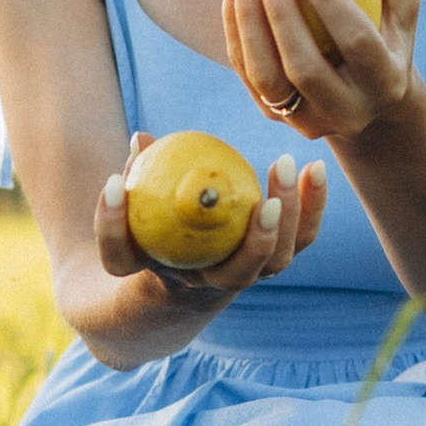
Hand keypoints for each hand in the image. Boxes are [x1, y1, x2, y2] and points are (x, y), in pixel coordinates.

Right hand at [95, 130, 329, 297]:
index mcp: (158, 276)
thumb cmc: (153, 239)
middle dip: (257, 241)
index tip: (113, 185)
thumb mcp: (135, 215)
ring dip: (291, 217)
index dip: (111, 227)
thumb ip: (137, 181)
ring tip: (288, 164)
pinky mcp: (275, 258)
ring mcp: (247, 277)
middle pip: (237, 276)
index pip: (124, 260)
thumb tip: (143, 138)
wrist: (178, 285)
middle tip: (266, 202)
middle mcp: (207, 286)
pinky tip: (314, 167)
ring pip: (277, 261)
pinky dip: (311, 204)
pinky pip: (300, 236)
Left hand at [224, 0, 418, 145]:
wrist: (372, 105)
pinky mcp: (276, 117)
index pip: (353, 38)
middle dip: (277, 12)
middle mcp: (347, 111)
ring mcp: (308, 121)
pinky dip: (236, 31)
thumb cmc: (388, 36)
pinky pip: (247, 73)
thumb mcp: (401, 2)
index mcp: (385, 81)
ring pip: (266, 77)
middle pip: (303, 66)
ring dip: (246, 22)